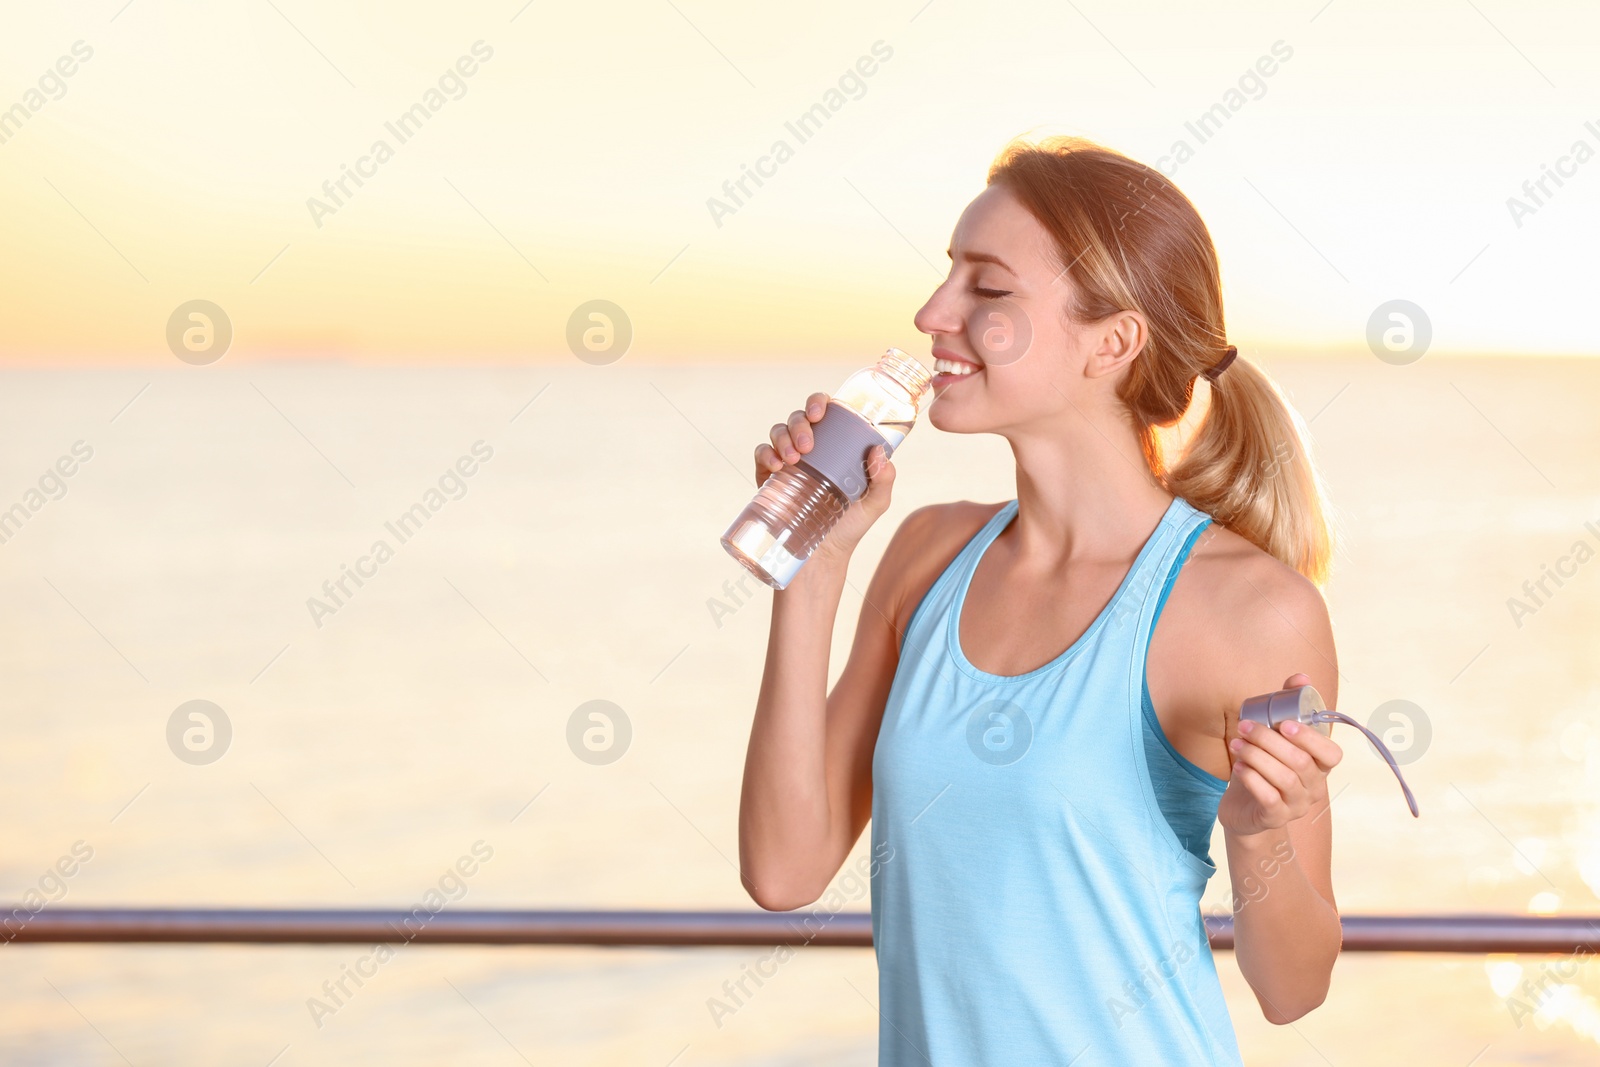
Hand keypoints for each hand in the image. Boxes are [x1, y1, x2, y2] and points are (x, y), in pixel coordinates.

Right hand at [753, 392, 896, 561]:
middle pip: (799, 418)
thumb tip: (878, 451)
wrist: (821, 558)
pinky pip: (761, 455)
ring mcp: (789, 463)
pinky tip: (776, 466)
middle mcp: (811, 450)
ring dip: (783, 437)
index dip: (819, 402)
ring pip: (779, 432)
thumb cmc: (850, 527)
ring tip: (793, 459)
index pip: (826, 412)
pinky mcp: (769, 479)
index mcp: (835, 447)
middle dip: (800, 424)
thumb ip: (883, 480)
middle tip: (808, 447)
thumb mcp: (874, 504)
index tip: (820, 412)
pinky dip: (766, 454)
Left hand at [1217, 673, 1342, 837]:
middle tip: (1244, 727)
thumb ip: (1288, 706)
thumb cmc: (1263, 767)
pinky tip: (1238, 767)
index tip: (1284, 723)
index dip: (1310, 738)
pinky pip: (1269, 799)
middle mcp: (1314, 787)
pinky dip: (1252, 779)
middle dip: (1269, 741)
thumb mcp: (1275, 738)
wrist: (1244, 809)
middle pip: (1300, 762)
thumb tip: (1301, 677)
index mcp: (1319, 766)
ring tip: (1235, 744)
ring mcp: (1297, 805)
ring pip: (1285, 779)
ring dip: (1256, 757)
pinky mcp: (1275, 818)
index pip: (1332, 754)